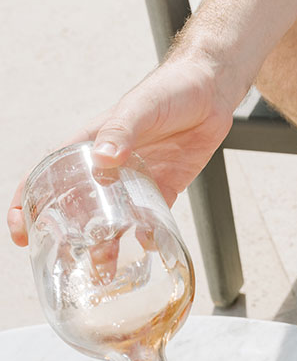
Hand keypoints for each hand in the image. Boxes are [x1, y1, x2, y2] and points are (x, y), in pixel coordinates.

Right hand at [8, 53, 241, 245]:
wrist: (211, 91)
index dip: (28, 203)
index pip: (47, 175)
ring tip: (105, 271)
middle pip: (77, 206)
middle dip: (67, 237)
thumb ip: (121, 131)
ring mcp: (135, 179)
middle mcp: (108, 166)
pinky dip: (146, 236)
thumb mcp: (141, 107)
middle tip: (65, 265)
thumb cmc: (170, 89)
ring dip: (107, 245)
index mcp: (90, 144)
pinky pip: (150, 218)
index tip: (21, 232)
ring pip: (113, 219)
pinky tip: (147, 248)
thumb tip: (103, 159)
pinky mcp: (165, 187)